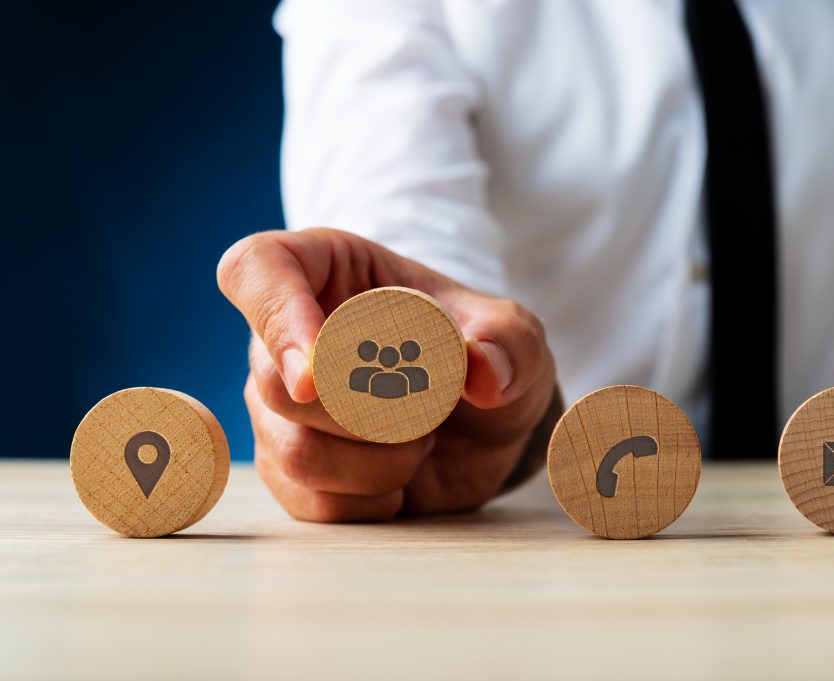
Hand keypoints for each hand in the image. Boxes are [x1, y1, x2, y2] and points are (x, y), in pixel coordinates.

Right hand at [217, 228, 556, 521]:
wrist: (484, 424)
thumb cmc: (482, 354)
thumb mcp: (514, 336)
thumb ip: (510, 342)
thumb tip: (486, 374)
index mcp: (325, 270)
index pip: (256, 270)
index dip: (277, 316)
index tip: (320, 369)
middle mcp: (286, 335)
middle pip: (278, 382)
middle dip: (366, 413)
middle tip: (429, 410)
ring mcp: (280, 405)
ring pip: (293, 450)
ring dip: (376, 462)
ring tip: (421, 441)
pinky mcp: (289, 465)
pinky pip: (307, 499)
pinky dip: (369, 500)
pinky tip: (400, 478)